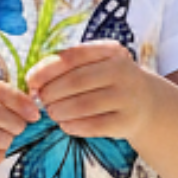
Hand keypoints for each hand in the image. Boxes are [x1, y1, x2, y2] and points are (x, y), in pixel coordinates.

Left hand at [27, 40, 161, 140]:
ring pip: (82, 105)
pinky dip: (73, 126)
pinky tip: (65, 125)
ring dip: (59, 111)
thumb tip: (33, 82)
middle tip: (42, 101)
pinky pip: (93, 126)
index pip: (72, 57)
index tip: (31, 82)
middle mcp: (122, 71)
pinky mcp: (127, 122)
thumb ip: (67, 68)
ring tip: (52, 113)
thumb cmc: (109, 81)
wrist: (147, 103)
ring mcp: (127, 97)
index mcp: (110, 51)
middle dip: (51, 93)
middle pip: (75, 82)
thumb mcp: (96, 64)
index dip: (46, 69)